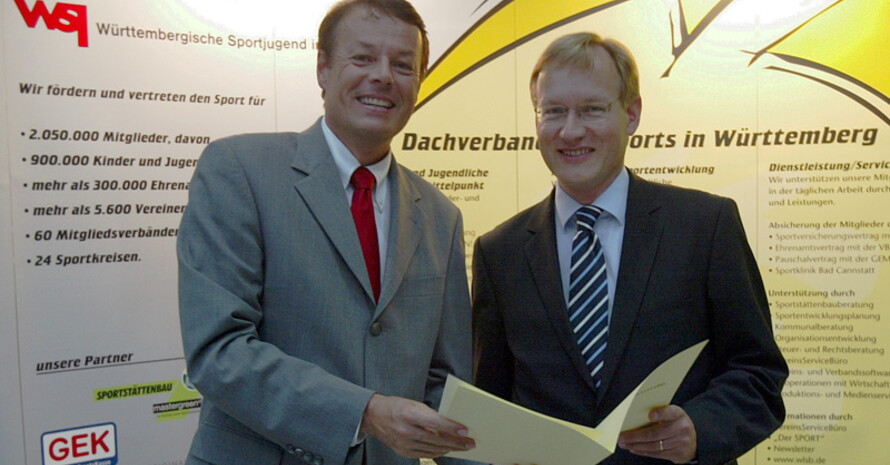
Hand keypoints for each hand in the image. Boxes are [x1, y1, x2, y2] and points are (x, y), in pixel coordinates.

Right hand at [360, 394, 475, 458]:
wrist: (373, 416)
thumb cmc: (396, 406)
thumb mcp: (414, 404)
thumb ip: (431, 415)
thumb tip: (450, 426)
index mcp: (408, 414)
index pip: (434, 423)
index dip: (451, 428)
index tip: (465, 431)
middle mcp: (405, 431)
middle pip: (436, 439)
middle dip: (456, 442)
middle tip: (470, 443)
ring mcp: (403, 444)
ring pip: (432, 449)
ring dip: (450, 448)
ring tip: (462, 447)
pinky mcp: (402, 452)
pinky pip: (425, 454)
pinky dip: (437, 452)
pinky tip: (446, 449)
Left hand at [617, 405, 696, 463]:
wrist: (693, 439)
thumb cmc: (675, 423)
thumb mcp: (671, 414)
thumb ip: (658, 413)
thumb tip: (633, 417)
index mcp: (678, 414)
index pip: (670, 412)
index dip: (660, 414)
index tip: (650, 415)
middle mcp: (682, 428)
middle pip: (656, 433)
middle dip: (635, 436)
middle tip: (622, 436)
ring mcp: (681, 443)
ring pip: (654, 446)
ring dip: (636, 445)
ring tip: (624, 443)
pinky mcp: (678, 454)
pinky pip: (657, 454)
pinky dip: (643, 451)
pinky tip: (634, 448)